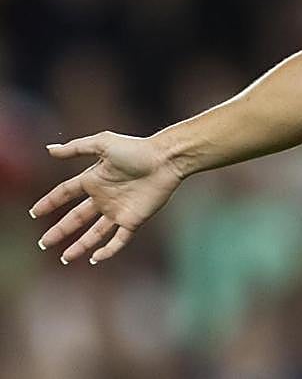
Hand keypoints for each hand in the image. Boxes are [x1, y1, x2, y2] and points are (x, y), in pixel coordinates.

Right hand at [29, 132, 183, 264]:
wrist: (166, 160)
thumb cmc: (137, 149)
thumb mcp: (103, 144)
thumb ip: (76, 148)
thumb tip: (49, 150)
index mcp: (94, 179)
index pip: (66, 193)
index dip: (50, 202)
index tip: (34, 213)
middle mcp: (104, 197)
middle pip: (76, 218)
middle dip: (59, 230)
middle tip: (43, 243)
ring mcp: (118, 210)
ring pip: (94, 233)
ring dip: (80, 245)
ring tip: (64, 257)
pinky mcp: (133, 220)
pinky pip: (118, 240)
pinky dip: (107, 250)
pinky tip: (95, 258)